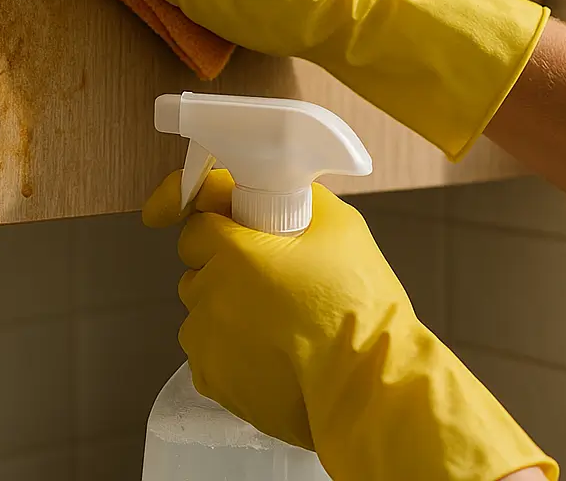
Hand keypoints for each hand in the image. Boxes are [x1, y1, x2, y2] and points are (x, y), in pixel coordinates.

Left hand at [144, 169, 557, 480]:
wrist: (377, 387)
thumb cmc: (363, 301)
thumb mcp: (337, 226)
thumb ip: (296, 198)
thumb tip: (271, 177)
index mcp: (233, 251)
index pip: (188, 213)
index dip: (196, 204)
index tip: (194, 202)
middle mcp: (209, 295)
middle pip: (196, 260)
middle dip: (224, 256)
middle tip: (269, 263)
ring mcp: (207, 341)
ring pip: (201, 303)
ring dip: (227, 299)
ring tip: (280, 309)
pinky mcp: (212, 378)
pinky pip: (209, 343)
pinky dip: (230, 337)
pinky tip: (273, 341)